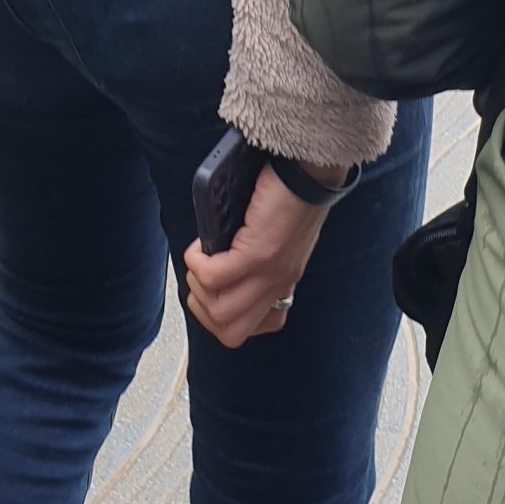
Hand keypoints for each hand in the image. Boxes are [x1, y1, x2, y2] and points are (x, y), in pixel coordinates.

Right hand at [185, 163, 334, 349]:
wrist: (308, 171)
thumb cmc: (288, 194)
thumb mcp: (277, 237)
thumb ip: (257, 258)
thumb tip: (220, 262)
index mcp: (285, 281)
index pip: (263, 326)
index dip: (229, 315)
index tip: (217, 289)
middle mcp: (278, 284)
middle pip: (232, 332)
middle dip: (203, 311)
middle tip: (199, 278)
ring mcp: (269, 272)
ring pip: (220, 313)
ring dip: (197, 288)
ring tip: (199, 259)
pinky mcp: (257, 253)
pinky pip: (213, 276)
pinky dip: (196, 263)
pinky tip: (198, 246)